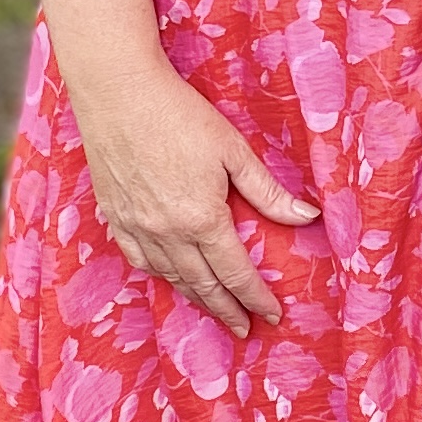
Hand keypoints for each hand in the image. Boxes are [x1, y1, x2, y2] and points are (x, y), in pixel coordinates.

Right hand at [71, 53, 316, 336]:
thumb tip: (307, 216)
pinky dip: (159, 275)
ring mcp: (136, 227)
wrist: (118, 92)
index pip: (236, 273)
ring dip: (194, 297)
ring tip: (213, 308)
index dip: (256, 297)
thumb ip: (268, 191)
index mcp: (201, 219)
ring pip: (169, 277)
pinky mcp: (115, 216)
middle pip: (202, 284)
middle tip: (244, 329)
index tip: (271, 315)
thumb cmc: (179, 114)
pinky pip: (139, 260)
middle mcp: (167, 233)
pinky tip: (169, 277)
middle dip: (226, 310)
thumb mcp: (233, 150)